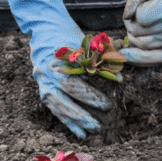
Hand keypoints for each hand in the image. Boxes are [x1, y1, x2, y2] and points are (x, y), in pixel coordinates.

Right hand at [5, 0, 108, 138]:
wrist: (44, 27)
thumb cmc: (68, 34)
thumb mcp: (84, 42)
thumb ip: (100, 57)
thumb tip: (119, 74)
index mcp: (56, 62)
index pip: (73, 84)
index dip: (90, 96)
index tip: (107, 105)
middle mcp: (46, 74)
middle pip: (63, 99)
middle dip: (81, 114)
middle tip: (99, 125)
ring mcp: (42, 82)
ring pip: (58, 106)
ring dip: (75, 121)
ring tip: (91, 132)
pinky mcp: (43, 89)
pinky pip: (55, 108)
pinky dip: (68, 122)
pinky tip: (80, 133)